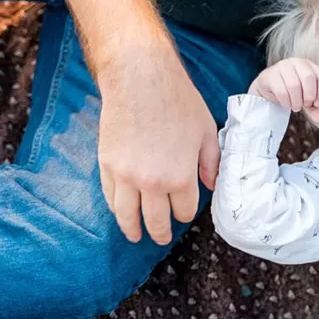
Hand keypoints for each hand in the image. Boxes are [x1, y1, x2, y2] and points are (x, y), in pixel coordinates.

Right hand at [98, 49, 218, 245]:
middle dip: (160, 232)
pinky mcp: (106, 165)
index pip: (184, 210)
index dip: (187, 214)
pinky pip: (110, 196)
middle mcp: (151, 182)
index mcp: (180, 176)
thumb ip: (211, 162)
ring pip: (127, 215)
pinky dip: (116, 208)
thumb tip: (212, 185)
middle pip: (155, 221)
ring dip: (132, 229)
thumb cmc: (179, 102)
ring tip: (136, 236)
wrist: (140, 80)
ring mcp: (125, 176)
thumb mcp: (206, 131)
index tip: (186, 212)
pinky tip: (121, 212)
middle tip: (162, 238)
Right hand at [249, 57, 318, 121]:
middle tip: (305, 105)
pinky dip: (286, 102)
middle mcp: (297, 62)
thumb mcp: (304, 98)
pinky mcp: (270, 75)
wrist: (267, 86)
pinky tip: (286, 104)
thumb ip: (314, 107)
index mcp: (309, 65)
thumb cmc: (290, 90)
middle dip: (308, 96)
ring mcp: (283, 66)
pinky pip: (281, 91)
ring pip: (294, 85)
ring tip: (295, 106)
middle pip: (308, 77)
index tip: (317, 104)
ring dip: (296, 101)